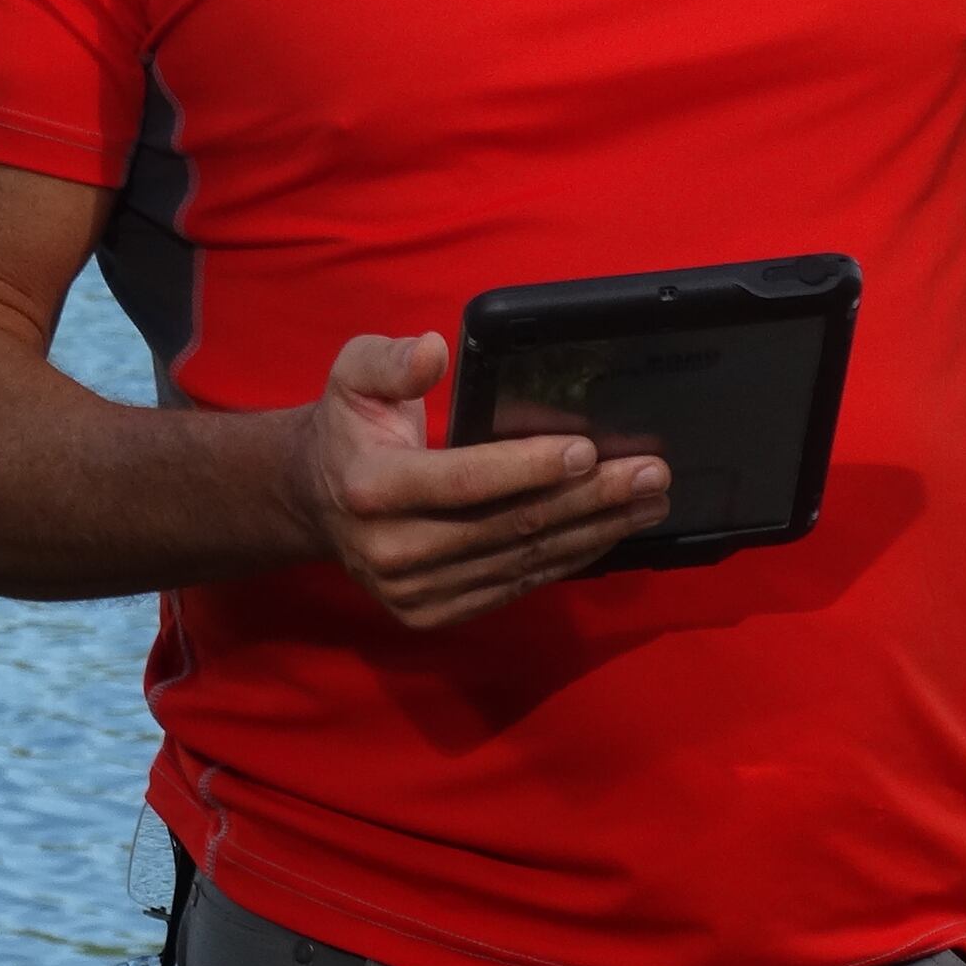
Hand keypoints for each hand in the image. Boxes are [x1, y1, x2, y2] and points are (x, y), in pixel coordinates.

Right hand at [288, 333, 668, 629]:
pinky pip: (514, 586)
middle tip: (651, 475)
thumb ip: (390, 361)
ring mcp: (413, 592)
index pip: (465, 480)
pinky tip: (606, 533)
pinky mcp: (432, 614)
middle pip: (509, 526)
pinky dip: (566, 560)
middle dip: (589, 499)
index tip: (588, 450)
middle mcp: (392, 550)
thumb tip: (433, 351)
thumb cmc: (349, 428)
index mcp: (372, 487)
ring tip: (648, 503)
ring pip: (521, 561)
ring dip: (594, 532)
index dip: (529, 467)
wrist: (314, 502)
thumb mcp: (352, 375)